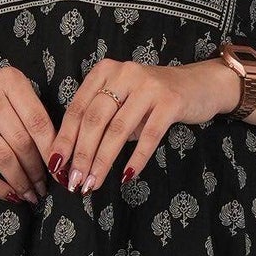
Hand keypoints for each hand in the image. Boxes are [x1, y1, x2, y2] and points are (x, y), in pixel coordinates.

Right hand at [0, 62, 57, 203]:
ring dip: (20, 181)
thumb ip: (32, 117)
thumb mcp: (10, 97)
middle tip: (44, 186)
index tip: (59, 170)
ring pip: (3, 157)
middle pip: (22, 141)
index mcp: (10, 80)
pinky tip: (10, 195)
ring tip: (30, 194)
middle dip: (37, 170)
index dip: (52, 150)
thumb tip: (58, 158)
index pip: (38, 120)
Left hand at [50, 54, 240, 191]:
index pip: (77, 109)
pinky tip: (126, 176)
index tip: (56, 166)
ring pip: (118, 130)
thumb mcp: (122, 100)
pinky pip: (149, 135)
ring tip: (93, 183)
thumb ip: (101, 120)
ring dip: (103, 161)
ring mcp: (148, 86)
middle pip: (94, 120)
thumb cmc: (152, 98)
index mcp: (105, 72)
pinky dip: (136, 158)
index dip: (65, 139)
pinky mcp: (171, 101)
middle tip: (74, 181)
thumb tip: (73, 160)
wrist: (199, 85)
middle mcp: (124, 74)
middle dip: (81, 155)